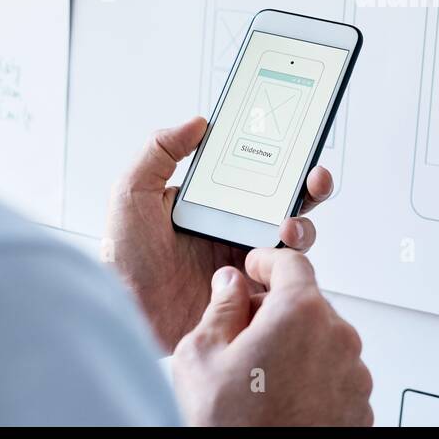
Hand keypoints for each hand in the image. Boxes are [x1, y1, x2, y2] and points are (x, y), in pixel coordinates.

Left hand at [105, 117, 334, 352]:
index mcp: (216, 203)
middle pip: (290, 202)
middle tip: (314, 181)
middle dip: (312, 187)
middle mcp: (238, 229)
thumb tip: (198, 122)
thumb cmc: (124, 259)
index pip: (260, 174)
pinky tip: (271, 265)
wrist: (128, 317)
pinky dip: (291, 272)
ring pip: (296, 240)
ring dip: (304, 228)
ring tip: (287, 229)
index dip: (285, 159)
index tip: (299, 147)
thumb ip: (159, 150)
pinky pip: (286, 282)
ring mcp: (249, 262)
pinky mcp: (253, 295)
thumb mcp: (132, 193)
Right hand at [171, 249, 372, 425]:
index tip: (255, 267)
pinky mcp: (360, 407)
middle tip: (241, 336)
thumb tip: (230, 284)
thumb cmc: (231, 428)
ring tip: (258, 382)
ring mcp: (354, 375)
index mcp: (301, 313)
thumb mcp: (201, 356)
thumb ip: (220, 308)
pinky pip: (335, 377)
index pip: (292, 263)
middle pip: (307, 305)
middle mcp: (338, 338)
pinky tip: (280, 401)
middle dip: (276, 313)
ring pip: (323, 343)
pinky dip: (312, 380)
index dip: (268, 261)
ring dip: (296, 349)